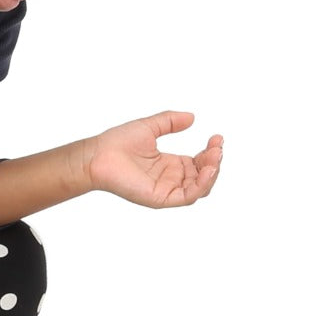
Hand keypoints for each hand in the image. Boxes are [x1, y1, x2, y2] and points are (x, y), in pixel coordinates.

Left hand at [83, 111, 222, 207]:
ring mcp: (166, 189)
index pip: (199, 163)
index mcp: (170, 165)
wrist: (99, 154)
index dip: (210, 152)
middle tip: (217, 147)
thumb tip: (192, 117)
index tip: (217, 138)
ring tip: (215, 156)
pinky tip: (207, 171)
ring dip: (212, 173)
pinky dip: (201, 186)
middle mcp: (170, 179)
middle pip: (203, 176)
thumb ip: (171, 122)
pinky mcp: (160, 198)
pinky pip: (187, 197)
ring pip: (199, 188)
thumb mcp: (151, 127)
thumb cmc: (118, 142)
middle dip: (214, 162)